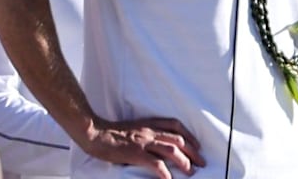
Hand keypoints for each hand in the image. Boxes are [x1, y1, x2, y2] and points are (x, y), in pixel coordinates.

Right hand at [78, 116, 204, 178]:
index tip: (197, 145)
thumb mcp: (134, 129)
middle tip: (201, 163)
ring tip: (191, 172)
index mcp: (149, 124)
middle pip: (178, 139)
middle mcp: (150, 131)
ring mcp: (144, 142)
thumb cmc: (111, 133)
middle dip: (193, 151)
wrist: (95, 133)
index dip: (190, 135)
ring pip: (171, 149)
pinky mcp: (135, 153)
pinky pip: (155, 163)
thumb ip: (147, 135)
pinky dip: (165, 172)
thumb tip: (158, 146)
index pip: (176, 125)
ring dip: (184, 161)